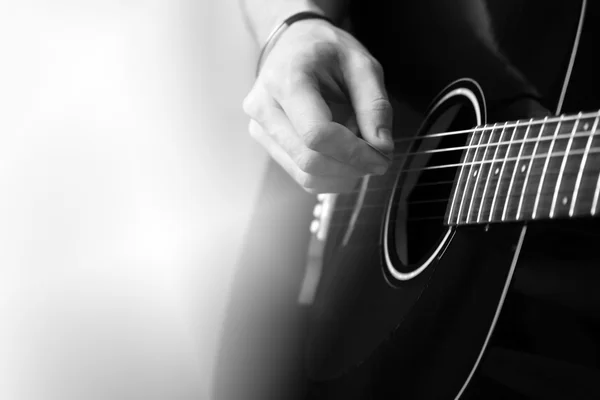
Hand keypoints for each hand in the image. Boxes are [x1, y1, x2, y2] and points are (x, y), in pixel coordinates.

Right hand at [243, 18, 393, 193]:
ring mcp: (260, 129)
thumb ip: (375, 104)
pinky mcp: (265, 143)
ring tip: (358, 149)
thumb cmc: (326, 50)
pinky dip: (330, 175)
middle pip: (309, 161)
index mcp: (286, 80)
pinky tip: (342, 154)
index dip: (354, 154)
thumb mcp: (361, 63)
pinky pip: (300, 175)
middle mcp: (264, 108)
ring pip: (304, 175)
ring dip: (342, 173)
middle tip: (377, 156)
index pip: (316, 134)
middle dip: (351, 167)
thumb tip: (382, 147)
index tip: (382, 157)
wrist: (292, 44)